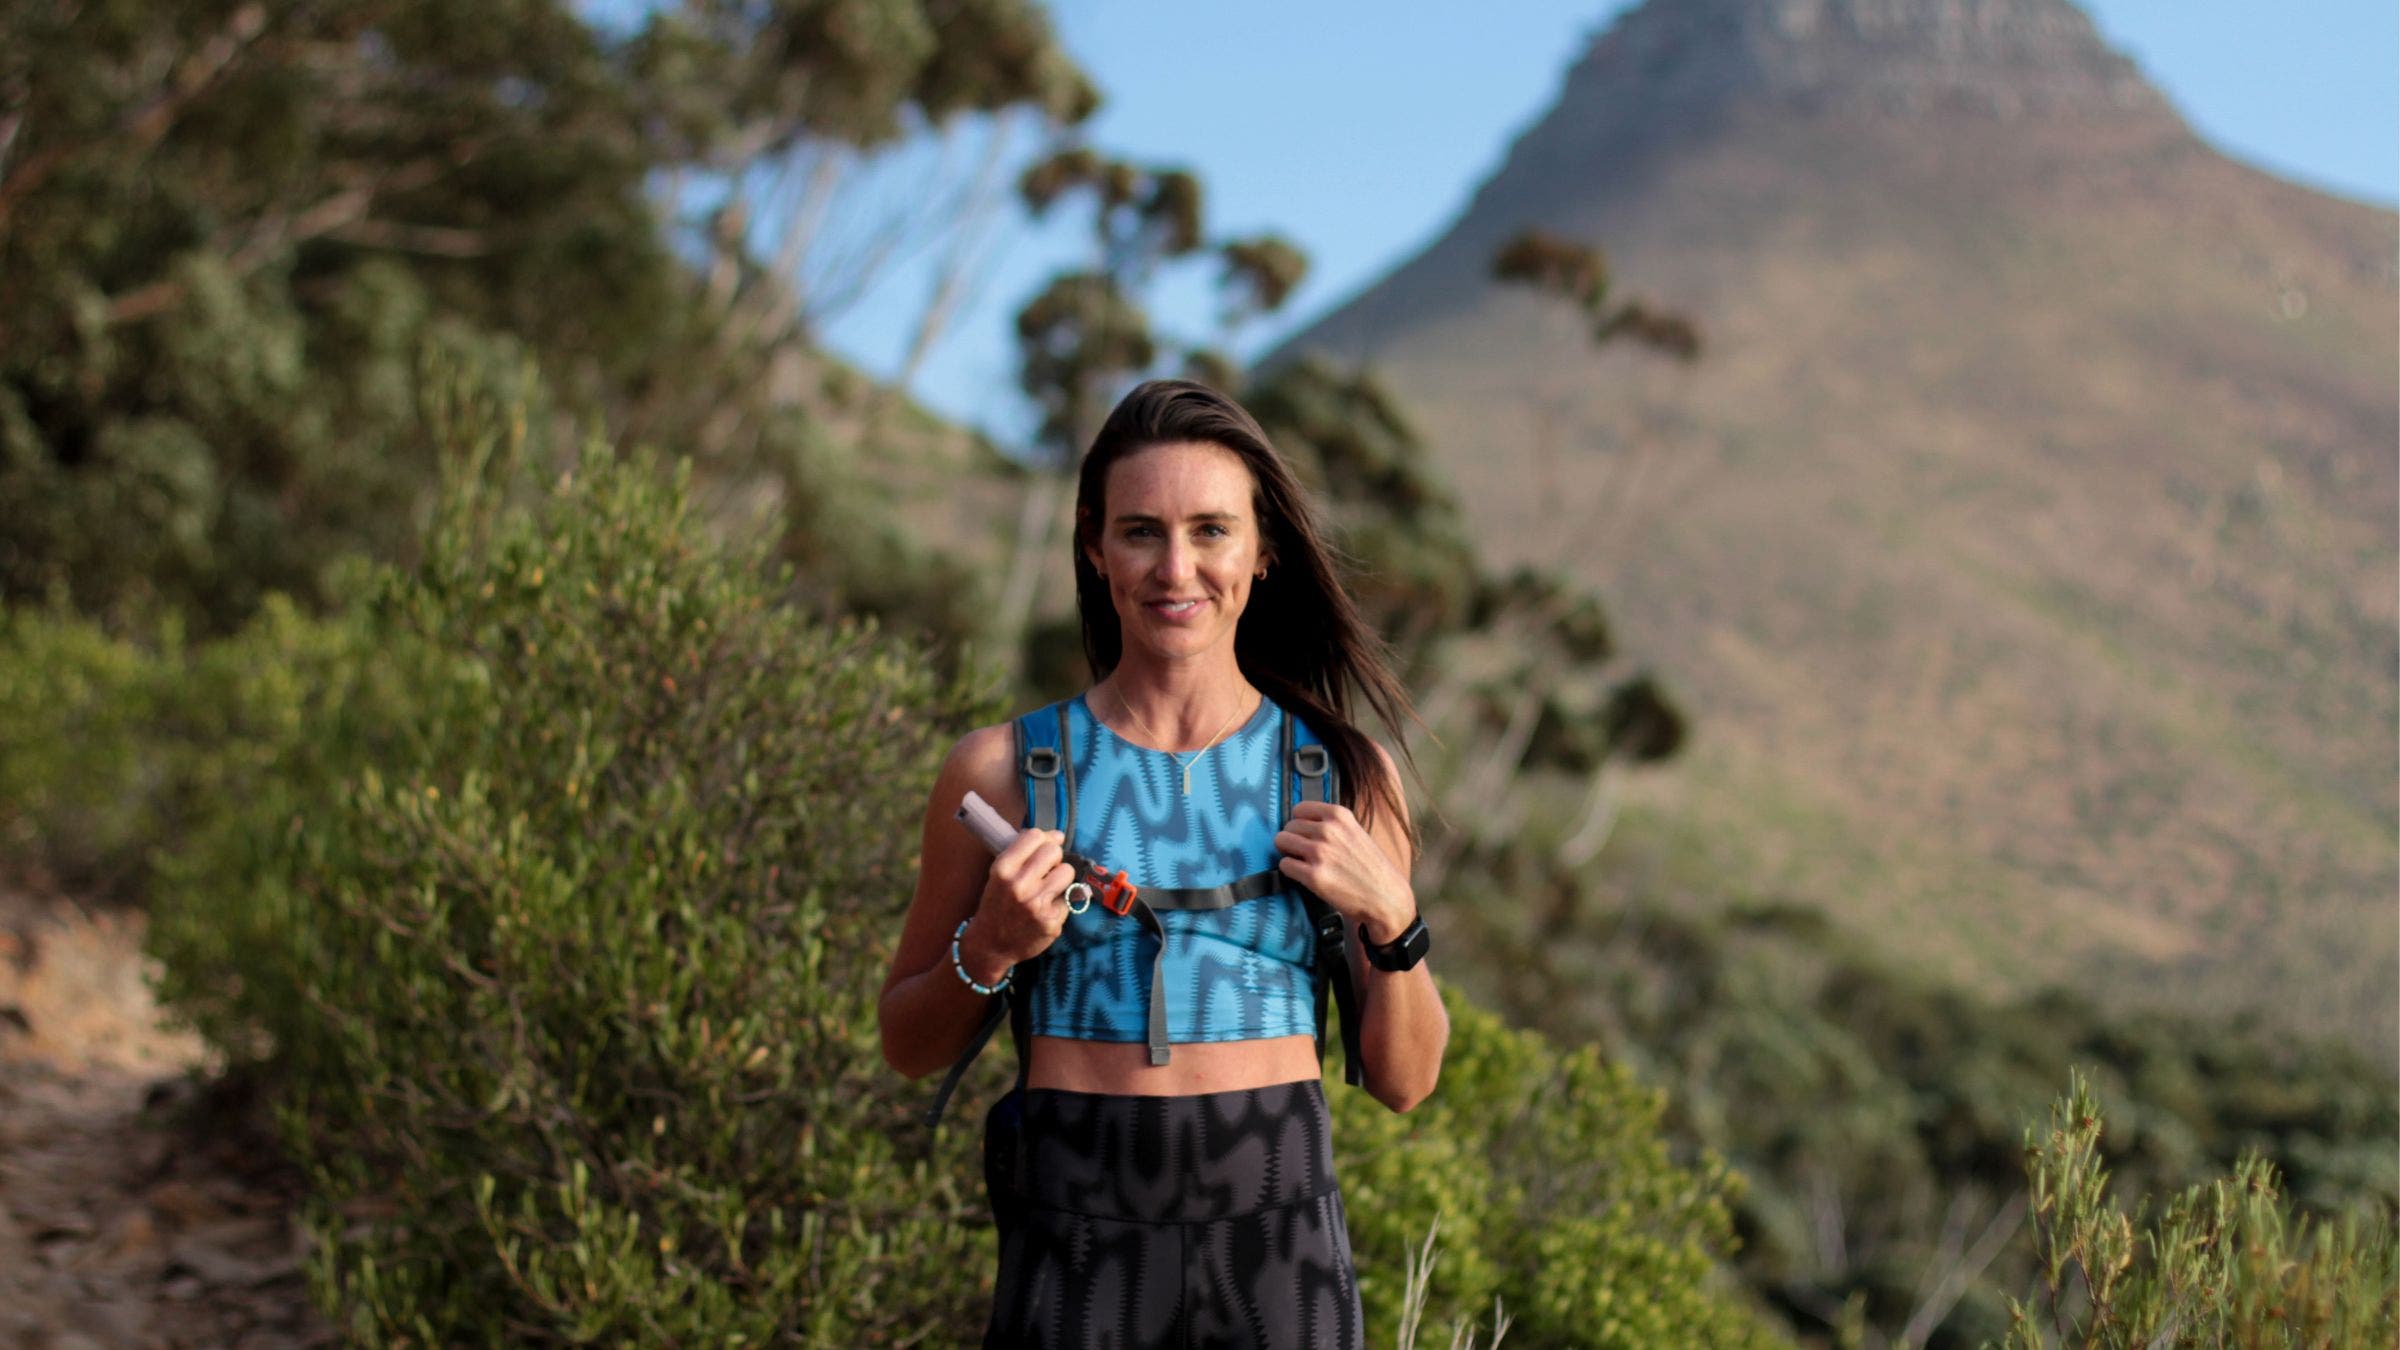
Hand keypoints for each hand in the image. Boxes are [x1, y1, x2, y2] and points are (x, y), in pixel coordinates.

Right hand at [964, 828, 1075, 975]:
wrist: (991, 945)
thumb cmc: (997, 904)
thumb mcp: (999, 875)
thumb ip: (1023, 853)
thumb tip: (1057, 836)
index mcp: (1003, 869)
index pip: (1034, 836)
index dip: (1044, 838)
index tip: (1046, 846)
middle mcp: (1019, 885)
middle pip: (1054, 851)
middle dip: (1054, 858)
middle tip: (1047, 870)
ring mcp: (1036, 905)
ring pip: (1067, 872)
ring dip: (1061, 878)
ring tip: (1048, 889)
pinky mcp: (1052, 922)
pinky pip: (1069, 899)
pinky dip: (1061, 902)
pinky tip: (1046, 909)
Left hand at [1274, 801, 1413, 942]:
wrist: (1386, 897)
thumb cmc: (1372, 867)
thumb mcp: (1356, 832)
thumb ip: (1332, 825)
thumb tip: (1304, 824)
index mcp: (1339, 816)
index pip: (1300, 808)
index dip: (1299, 822)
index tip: (1304, 833)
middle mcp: (1328, 830)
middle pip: (1289, 826)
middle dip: (1293, 839)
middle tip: (1304, 852)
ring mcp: (1320, 852)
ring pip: (1281, 841)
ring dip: (1288, 853)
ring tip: (1302, 862)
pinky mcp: (1313, 876)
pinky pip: (1284, 865)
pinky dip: (1290, 870)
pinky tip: (1303, 875)